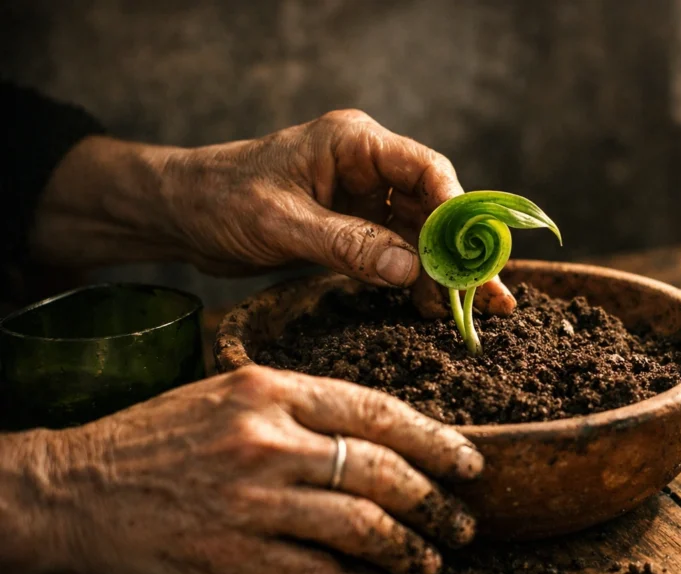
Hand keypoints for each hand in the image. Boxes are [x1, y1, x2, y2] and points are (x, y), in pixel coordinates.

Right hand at [0, 366, 482, 573]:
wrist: (71, 489)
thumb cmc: (151, 439)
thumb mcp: (224, 396)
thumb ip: (296, 408)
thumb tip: (371, 432)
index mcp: (270, 391)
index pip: (377, 411)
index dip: (434, 440)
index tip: (469, 462)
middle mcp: (268, 441)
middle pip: (381, 470)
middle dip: (434, 502)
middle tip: (462, 524)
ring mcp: (252, 500)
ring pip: (361, 525)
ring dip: (407, 550)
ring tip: (428, 563)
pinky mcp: (233, 555)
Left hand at [31, 110, 514, 316]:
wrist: (180, 214)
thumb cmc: (219, 201)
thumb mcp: (282, 223)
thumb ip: (348, 245)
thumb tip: (412, 272)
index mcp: (354, 145)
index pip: (426, 171)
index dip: (458, 212)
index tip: (475, 256)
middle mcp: (367, 168)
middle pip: (432, 208)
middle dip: (460, 253)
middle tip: (491, 296)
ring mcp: (361, 199)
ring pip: (418, 236)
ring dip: (441, 273)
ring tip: (470, 313)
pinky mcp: (351, 228)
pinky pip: (394, 254)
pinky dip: (411, 281)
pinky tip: (430, 308)